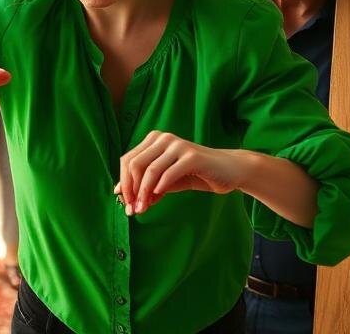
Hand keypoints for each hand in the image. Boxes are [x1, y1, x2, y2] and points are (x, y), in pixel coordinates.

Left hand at [116, 131, 243, 215]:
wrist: (228, 170)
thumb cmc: (195, 173)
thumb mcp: (166, 180)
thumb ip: (147, 184)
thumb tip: (120, 194)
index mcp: (154, 140)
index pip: (128, 160)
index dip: (123, 182)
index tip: (125, 202)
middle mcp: (163, 139)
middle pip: (135, 164)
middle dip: (131, 189)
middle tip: (133, 209)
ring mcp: (177, 145)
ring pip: (150, 170)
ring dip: (143, 193)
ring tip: (142, 208)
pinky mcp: (192, 156)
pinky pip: (169, 173)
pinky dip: (160, 187)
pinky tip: (158, 197)